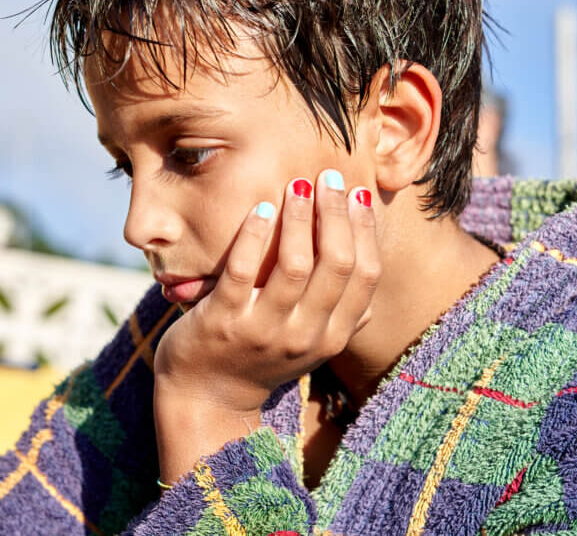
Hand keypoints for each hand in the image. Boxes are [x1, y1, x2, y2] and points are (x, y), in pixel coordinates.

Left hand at [152, 169, 378, 480]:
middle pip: (336, 265)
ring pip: (296, 266)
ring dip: (299, 219)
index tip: (357, 194)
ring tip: (297, 186)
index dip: (365, 230)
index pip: (365, 276)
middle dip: (335, 214)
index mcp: (331, 337)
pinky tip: (260, 209)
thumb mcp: (310, 343)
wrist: (206, 398)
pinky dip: (255, 236)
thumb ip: (340, 312)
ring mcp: (263, 331)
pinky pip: (244, 272)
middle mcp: (304, 337)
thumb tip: (370, 265)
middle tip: (329, 177)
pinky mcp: (223, 323)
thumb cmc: (260, 358)